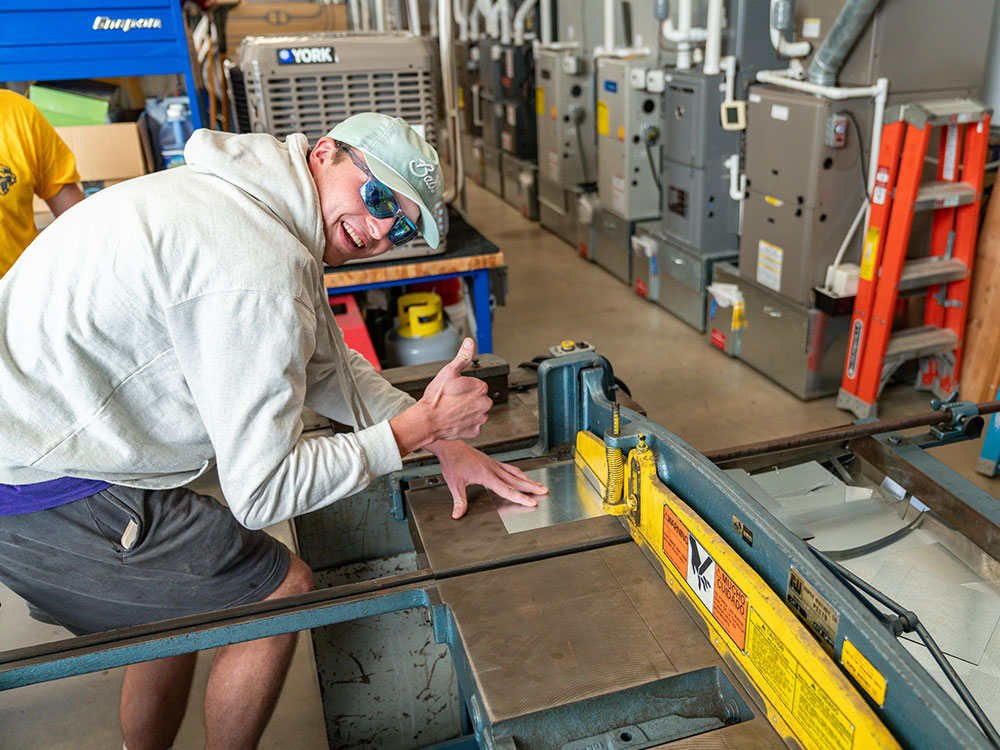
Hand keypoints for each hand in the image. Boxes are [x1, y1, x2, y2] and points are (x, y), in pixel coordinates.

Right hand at [420, 338, 492, 440]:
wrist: (427, 420)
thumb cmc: (436, 397)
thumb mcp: (449, 371)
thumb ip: (463, 357)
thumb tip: (470, 342)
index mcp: (481, 387)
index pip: (477, 385)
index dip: (464, 387)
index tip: (455, 390)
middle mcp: (485, 403)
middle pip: (479, 399)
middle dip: (469, 399)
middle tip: (453, 400)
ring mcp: (480, 419)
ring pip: (477, 412)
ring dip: (468, 411)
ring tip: (453, 410)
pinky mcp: (475, 431)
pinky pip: (473, 425)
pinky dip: (466, 423)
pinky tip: (455, 420)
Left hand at [427, 440, 548, 518]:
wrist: (452, 446)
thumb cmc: (453, 462)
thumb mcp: (454, 483)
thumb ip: (459, 500)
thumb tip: (458, 514)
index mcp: (487, 476)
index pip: (507, 490)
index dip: (520, 498)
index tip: (531, 502)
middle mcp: (493, 469)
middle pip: (517, 480)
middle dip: (532, 487)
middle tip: (545, 491)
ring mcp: (494, 464)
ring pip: (515, 473)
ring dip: (527, 480)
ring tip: (538, 485)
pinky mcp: (492, 461)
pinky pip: (509, 468)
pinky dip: (518, 473)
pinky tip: (520, 475)